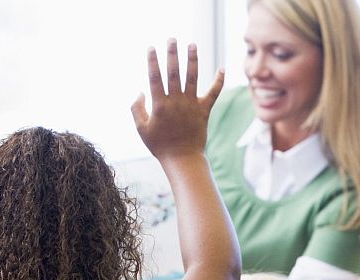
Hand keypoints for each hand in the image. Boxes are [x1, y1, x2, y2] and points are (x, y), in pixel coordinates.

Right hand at [131, 40, 223, 161]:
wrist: (182, 159)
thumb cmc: (160, 145)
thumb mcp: (141, 129)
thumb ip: (137, 109)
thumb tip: (141, 91)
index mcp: (160, 105)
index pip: (155, 78)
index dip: (153, 61)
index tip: (152, 47)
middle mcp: (176, 102)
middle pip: (174, 73)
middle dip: (172, 54)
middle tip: (172, 39)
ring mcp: (191, 106)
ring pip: (192, 78)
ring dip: (192, 60)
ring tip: (192, 45)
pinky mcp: (204, 111)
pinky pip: (213, 94)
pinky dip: (219, 81)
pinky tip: (222, 69)